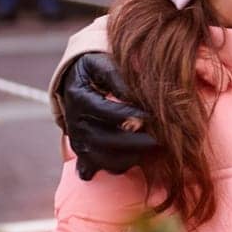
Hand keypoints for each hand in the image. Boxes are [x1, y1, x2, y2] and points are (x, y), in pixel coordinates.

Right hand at [59, 52, 159, 179]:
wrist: (73, 85)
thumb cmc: (94, 71)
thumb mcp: (102, 64)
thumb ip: (117, 76)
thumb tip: (133, 93)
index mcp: (80, 98)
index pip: (105, 110)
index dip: (129, 114)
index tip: (151, 116)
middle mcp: (75, 123)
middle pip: (104, 140)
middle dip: (133, 141)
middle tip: (158, 140)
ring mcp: (77, 140)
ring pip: (102, 158)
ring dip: (128, 157)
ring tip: (152, 149)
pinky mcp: (82, 152)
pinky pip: (99, 166)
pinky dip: (119, 165)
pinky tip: (138, 158)